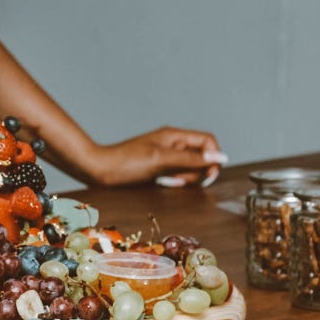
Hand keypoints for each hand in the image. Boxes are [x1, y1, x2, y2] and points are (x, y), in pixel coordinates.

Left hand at [87, 127, 224, 186]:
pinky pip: (176, 175)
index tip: (208, 176)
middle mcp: (172, 144)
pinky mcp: (159, 168)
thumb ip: (191, 158)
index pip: (208, 141)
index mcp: (175, 136)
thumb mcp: (162, 160)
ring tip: (165, 181)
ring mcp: (166, 156)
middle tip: (176, 179)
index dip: (213, 158)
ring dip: (183, 179)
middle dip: (195, 172)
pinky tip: (160, 183)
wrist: (99, 171)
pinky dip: (173, 181)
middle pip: (201, 157)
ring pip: (190, 169)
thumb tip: (220, 158)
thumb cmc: (126, 163)